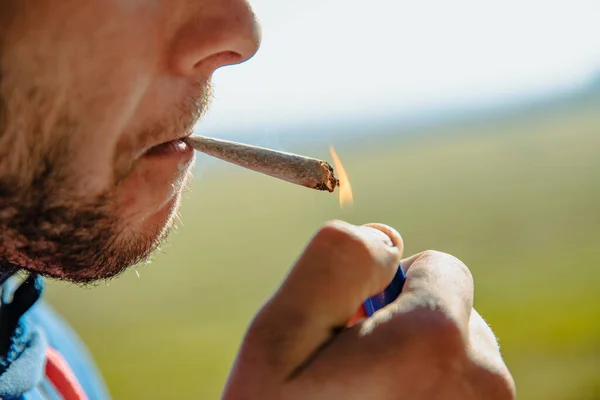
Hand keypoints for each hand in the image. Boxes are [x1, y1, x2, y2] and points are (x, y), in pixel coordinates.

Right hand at [223, 220, 515, 399]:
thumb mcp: (278, 340)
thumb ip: (333, 264)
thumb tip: (389, 237)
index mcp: (437, 341)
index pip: (440, 267)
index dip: (389, 289)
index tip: (354, 330)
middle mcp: (487, 382)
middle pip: (454, 314)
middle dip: (405, 330)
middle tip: (352, 379)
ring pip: (460, 358)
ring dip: (417, 370)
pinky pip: (462, 395)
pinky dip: (430, 399)